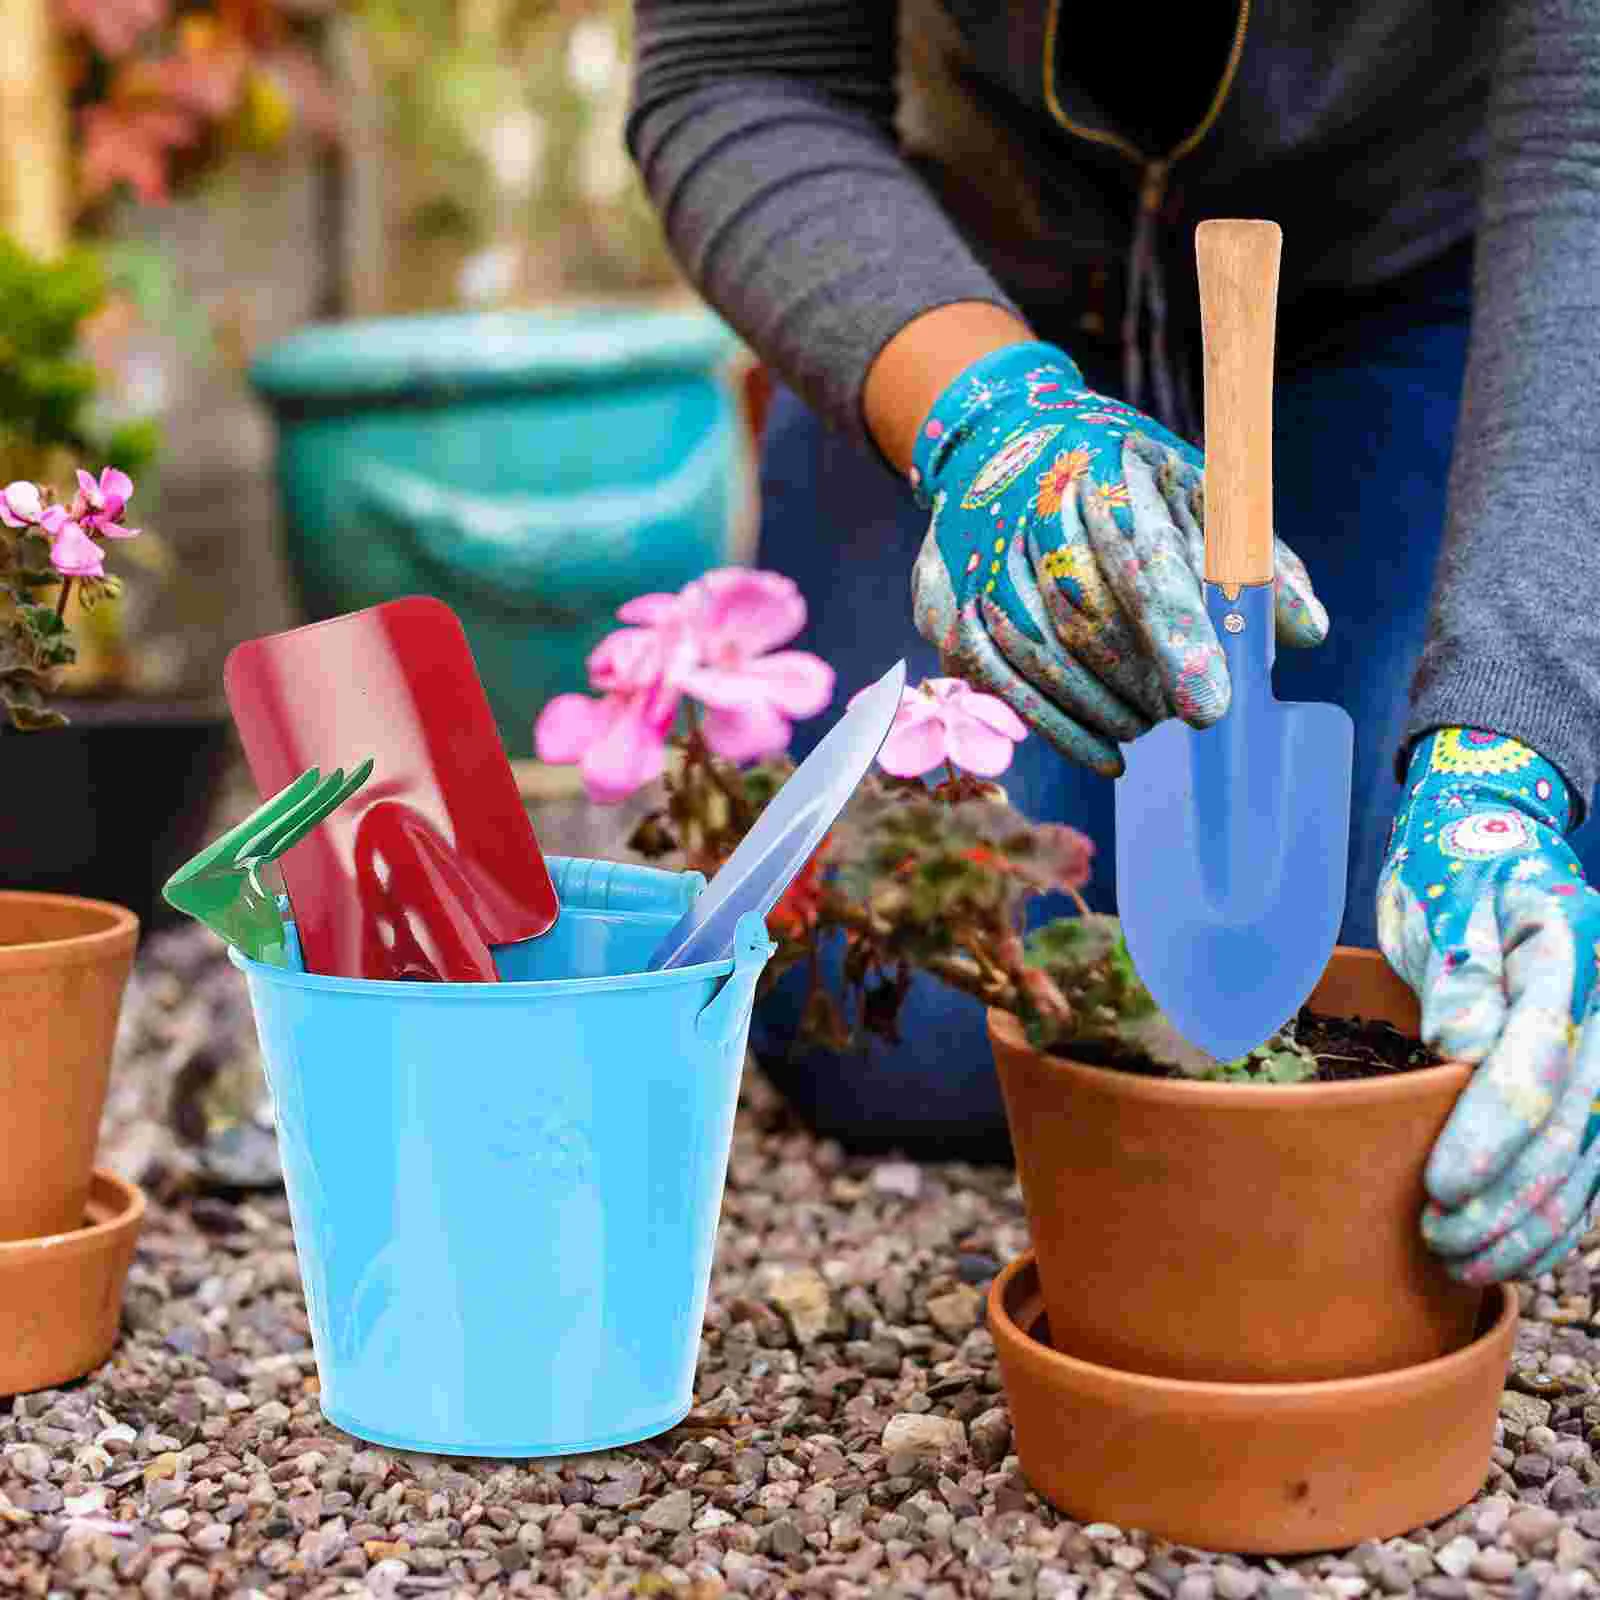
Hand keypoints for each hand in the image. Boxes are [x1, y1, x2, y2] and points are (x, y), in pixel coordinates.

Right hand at [908, 342, 1327, 775]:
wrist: (1001, 438)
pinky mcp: (948, 599)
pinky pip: (995, 677)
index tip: (1211, 708)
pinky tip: (1104, 755)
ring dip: (1100, 709)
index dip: (1176, 638)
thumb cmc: (1120, 474)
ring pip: (1036, 654)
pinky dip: (1053, 726)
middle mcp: (1030, 506)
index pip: (1142, 561)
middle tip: (1181, 713)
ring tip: (1145, 727)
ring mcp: (980, 555)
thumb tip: (1306, 632)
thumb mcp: (1197, 489)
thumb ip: (1253, 560)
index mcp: (1106, 467)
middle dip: (1140, 682)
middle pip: (1084, 618)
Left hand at [1378, 727, 1599, 1282]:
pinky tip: (1517, 1249)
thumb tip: (1462, 1047)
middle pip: (1569, 1121)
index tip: (1441, 1184)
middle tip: (1442, 1241)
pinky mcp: (1595, 1066)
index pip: (1536, 1059)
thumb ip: (1460, 967)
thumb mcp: (1443, 896)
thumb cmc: (1453, 864)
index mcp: (1567, 950)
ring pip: (1588, 1150)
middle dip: (1507, 1196)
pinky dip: (1557, 1208)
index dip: (1491, 1131)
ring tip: (1467, 1261)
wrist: (1492, 838)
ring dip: (1532, 1218)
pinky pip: (1591, 1151)